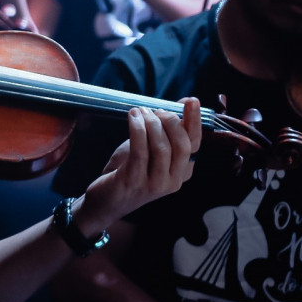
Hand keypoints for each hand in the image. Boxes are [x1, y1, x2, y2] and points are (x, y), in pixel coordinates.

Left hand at [74, 98, 201, 233]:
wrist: (106, 200)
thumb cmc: (128, 171)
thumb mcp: (149, 150)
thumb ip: (163, 133)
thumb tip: (175, 106)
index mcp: (182, 172)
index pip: (195, 144)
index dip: (194, 121)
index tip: (190, 100)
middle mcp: (174, 181)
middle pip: (182, 145)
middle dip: (170, 121)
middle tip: (155, 109)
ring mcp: (155, 184)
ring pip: (162, 147)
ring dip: (151, 123)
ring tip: (139, 111)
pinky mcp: (135, 182)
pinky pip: (140, 151)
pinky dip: (137, 130)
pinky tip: (132, 117)